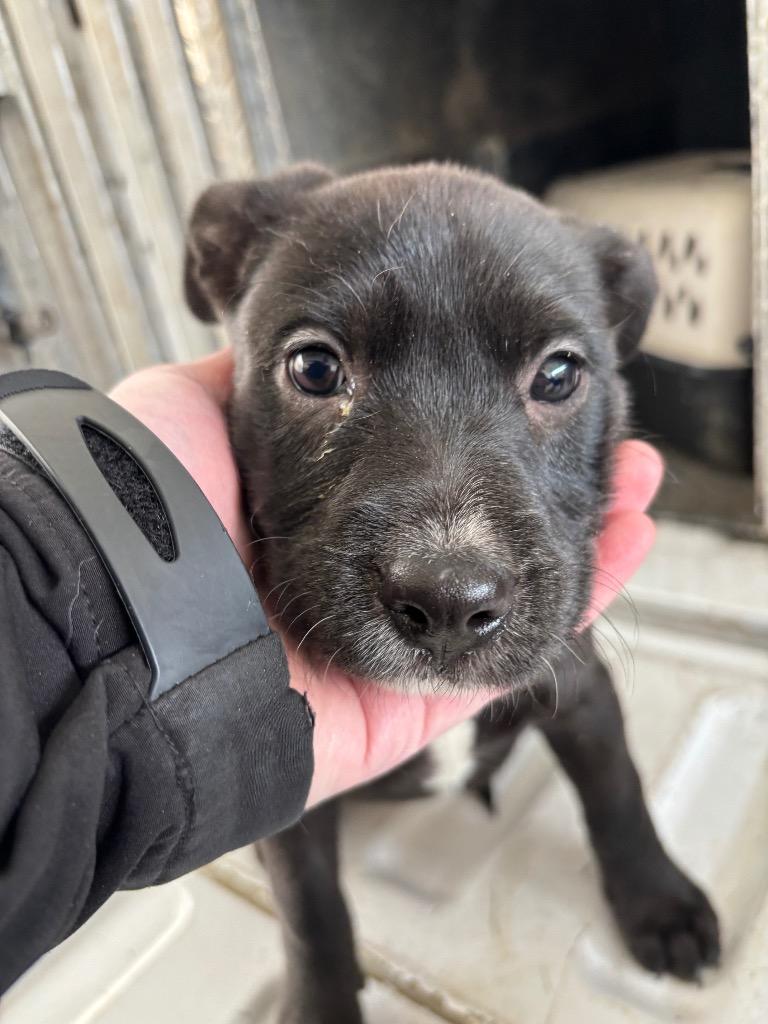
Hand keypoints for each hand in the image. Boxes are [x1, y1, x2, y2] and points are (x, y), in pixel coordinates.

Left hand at [111, 349, 662, 806]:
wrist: (128, 629)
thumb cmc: (149, 517)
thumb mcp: (191, 410)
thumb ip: (264, 391)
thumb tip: (310, 356)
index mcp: (306, 516)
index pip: (417, 472)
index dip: (478, 422)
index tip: (524, 378)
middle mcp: (351, 578)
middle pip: (469, 535)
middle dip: (542, 482)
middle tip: (598, 433)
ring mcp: (384, 644)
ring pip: (502, 593)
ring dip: (580, 536)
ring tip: (639, 480)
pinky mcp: (408, 708)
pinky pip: (505, 661)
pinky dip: (576, 604)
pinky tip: (632, 539)